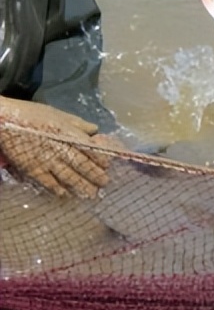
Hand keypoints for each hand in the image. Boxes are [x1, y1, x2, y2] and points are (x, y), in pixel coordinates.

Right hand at [0, 95, 114, 197]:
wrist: (6, 120)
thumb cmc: (33, 115)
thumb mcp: (59, 114)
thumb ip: (78, 124)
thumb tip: (95, 130)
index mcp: (70, 135)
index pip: (92, 150)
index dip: (101, 159)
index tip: (108, 166)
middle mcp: (62, 149)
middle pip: (83, 165)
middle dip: (95, 175)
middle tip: (105, 183)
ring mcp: (48, 161)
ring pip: (69, 176)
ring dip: (81, 186)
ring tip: (91, 194)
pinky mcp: (33, 169)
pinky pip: (48, 182)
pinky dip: (57, 189)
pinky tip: (64, 194)